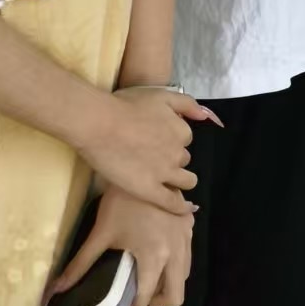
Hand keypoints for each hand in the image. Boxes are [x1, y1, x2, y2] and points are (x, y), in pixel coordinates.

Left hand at [51, 186, 193, 305]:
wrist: (144, 166)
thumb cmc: (120, 201)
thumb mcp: (100, 234)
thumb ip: (80, 265)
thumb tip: (56, 289)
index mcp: (154, 257)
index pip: (147, 298)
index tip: (120, 301)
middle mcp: (176, 252)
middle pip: (177, 295)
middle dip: (157, 300)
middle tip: (139, 292)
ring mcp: (186, 238)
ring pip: (185, 275)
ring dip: (168, 282)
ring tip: (147, 274)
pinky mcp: (190, 225)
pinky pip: (188, 255)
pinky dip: (175, 263)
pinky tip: (157, 252)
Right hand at [78, 88, 219, 214]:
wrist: (100, 124)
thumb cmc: (126, 106)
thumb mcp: (161, 95)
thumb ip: (186, 104)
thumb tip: (205, 116)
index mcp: (181, 131)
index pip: (184, 139)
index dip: (172, 141)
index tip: (159, 141)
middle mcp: (177, 153)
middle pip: (183, 160)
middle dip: (173, 159)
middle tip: (154, 159)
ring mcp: (164, 173)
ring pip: (185, 182)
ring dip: (180, 181)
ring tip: (167, 182)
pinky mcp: (149, 190)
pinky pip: (172, 203)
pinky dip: (181, 207)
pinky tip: (184, 210)